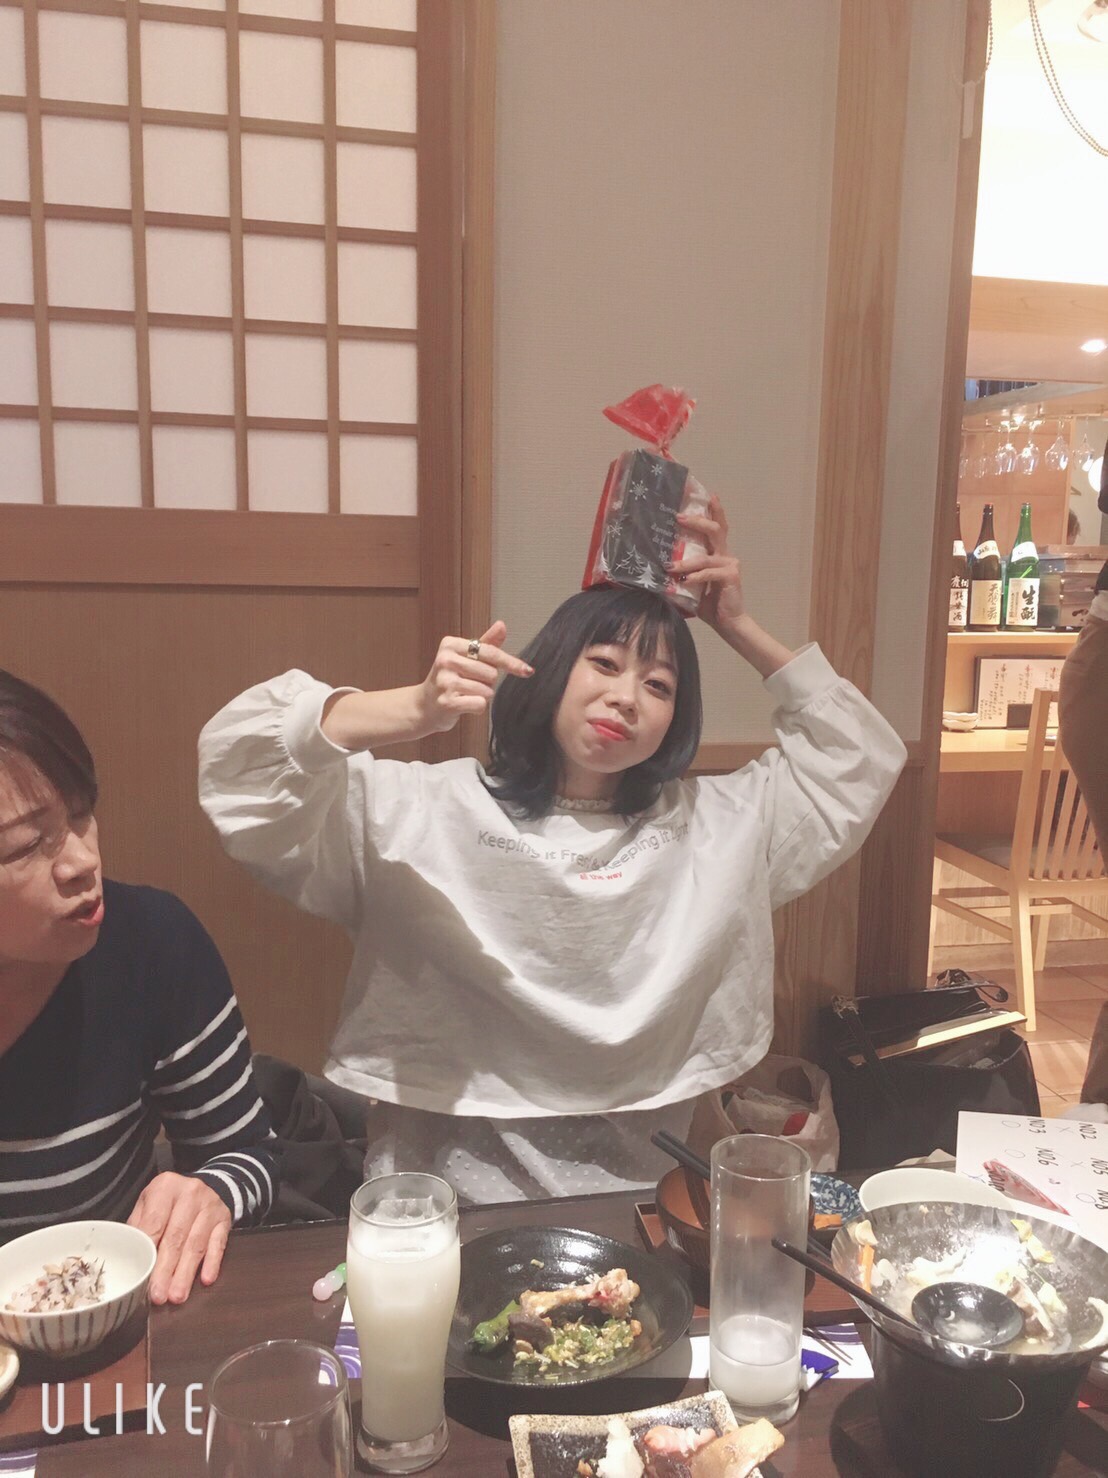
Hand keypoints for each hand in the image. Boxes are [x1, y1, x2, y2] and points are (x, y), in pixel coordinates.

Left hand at [127, 1172, 231, 1304]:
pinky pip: (219, 1242)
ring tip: (177, 1296)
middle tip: (158, 1295)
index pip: (154, 1223)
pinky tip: (206, 1279)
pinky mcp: (224, 1218)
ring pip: (196, 1243)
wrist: (201, 1188)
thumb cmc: (167, 1203)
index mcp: (165, 1187)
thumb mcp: (148, 1205)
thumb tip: (128, 1261)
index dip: (148, 1252)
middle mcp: (190, 1192)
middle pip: (176, 1237)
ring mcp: (210, 1205)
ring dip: (186, 1273)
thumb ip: (138, 1228)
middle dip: (166, 1269)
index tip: (142, 1277)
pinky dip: (212, 1262)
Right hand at [417, 620, 532, 732]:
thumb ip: (486, 643)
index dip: (510, 662)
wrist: (424, 706)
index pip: (490, 652)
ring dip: (482, 695)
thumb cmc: (449, 679)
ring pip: (487, 690)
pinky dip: (477, 707)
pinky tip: (463, 704)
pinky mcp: (447, 702)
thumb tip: (502, 625)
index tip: (527, 670)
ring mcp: (445, 681)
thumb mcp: (465, 657)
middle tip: (469, 683)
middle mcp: (445, 660)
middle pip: (491, 673)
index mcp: (450, 644)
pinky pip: (480, 704)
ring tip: (464, 693)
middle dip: (487, 681)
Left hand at [668, 495, 745, 636]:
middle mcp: (725, 554)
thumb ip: (682, 569)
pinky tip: (684, 581)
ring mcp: (730, 564)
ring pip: (706, 555)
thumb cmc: (707, 602)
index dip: (713, 509)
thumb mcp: (690, 582)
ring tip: (670, 566)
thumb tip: (658, 562)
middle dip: (697, 521)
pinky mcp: (731, 576)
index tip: (706, 493)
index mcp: (716, 552)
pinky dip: (695, 576)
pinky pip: (709, 572)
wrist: (727, 622)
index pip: (715, 525)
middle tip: (679, 517)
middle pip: (715, 530)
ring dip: (686, 561)